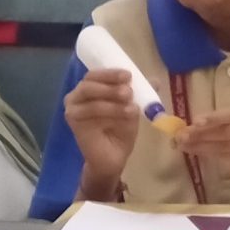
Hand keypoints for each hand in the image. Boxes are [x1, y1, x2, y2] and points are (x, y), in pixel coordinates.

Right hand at [63, 68, 139, 192]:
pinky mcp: (73, 122)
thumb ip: (140, 93)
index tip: (128, 75)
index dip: (111, 73)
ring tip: (131, 109)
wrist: (114, 156)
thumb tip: (156, 81)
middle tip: (128, 92)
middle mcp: (77, 95)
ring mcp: (73, 108)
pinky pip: (89, 112)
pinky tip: (121, 119)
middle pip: (89, 82)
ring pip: (90, 96)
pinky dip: (107, 113)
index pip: (97, 74)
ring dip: (112, 102)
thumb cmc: (121, 129)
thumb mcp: (133, 107)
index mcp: (91, 86)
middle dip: (110, 84)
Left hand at [180, 105, 229, 193]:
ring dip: (202, 145)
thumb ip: (212, 122)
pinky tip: (196, 151)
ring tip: (184, 145)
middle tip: (183, 136)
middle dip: (203, 134)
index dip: (213, 118)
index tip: (195, 122)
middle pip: (228, 131)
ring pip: (225, 145)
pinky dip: (208, 154)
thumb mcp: (228, 122)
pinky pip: (226, 156)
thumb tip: (183, 127)